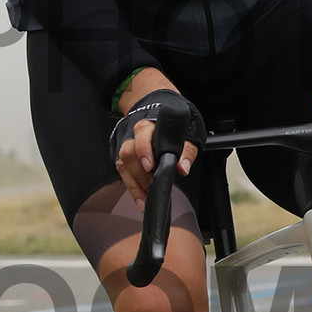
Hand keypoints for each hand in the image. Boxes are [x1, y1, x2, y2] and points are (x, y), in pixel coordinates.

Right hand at [113, 72, 198, 203]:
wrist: (159, 111)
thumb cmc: (174, 126)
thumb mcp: (188, 134)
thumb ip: (187, 151)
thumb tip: (182, 168)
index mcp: (150, 124)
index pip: (142, 133)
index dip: (144, 150)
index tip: (150, 166)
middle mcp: (134, 134)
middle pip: (128, 152)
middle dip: (141, 174)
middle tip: (153, 187)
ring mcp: (126, 145)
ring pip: (123, 164)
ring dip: (135, 184)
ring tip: (147, 198)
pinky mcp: (124, 157)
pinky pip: (123, 173)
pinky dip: (133, 188)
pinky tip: (141, 199)